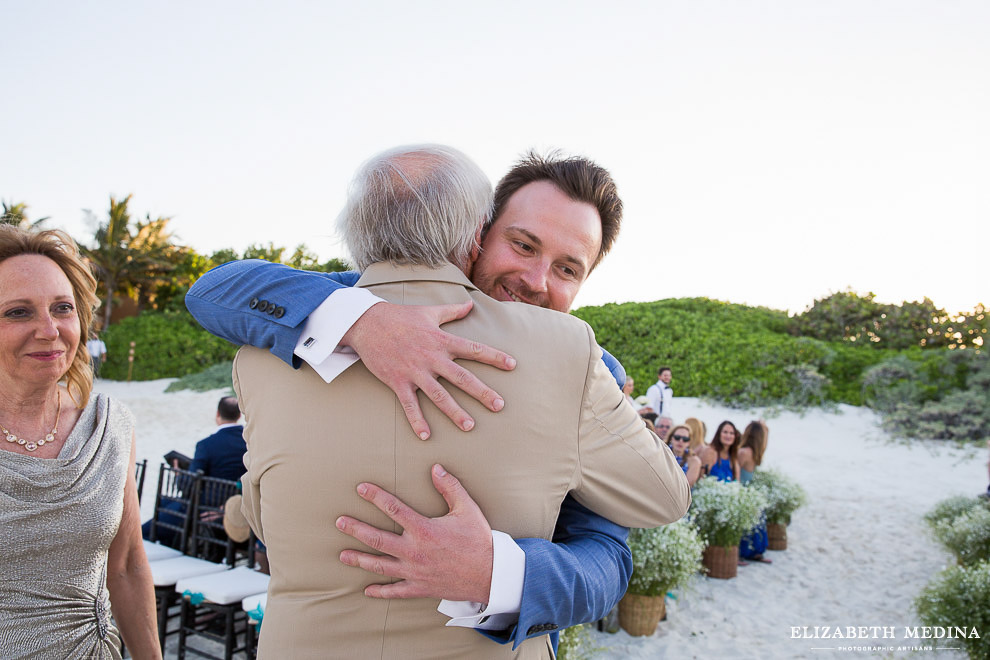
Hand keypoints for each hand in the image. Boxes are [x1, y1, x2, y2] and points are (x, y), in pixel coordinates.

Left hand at [336, 464, 493, 602]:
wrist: (490, 574)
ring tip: (342, 555)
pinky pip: (396, 591)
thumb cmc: (479, 540)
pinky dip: (381, 591)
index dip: (376, 497)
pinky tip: (367, 590)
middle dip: (356, 529)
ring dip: (360, 559)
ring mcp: (414, 571)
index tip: (361, 488)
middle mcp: (414, 551)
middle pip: (378, 539)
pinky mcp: (420, 587)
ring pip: (380, 565)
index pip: (394, 509)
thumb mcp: (467, 509)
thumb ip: (450, 487)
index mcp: (424, 529)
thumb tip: (435, 468)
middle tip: (339, 522)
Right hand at [341, 301, 515, 439]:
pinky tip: (426, 435)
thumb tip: (470, 305)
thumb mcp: (429, 312)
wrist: (367, 323)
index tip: (512, 365)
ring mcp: (415, 371)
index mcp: (442, 340)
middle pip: (462, 377)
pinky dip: (417, 420)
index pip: (473, 349)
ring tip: (469, 426)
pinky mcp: (397, 381)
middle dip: (482, 392)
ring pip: (439, 395)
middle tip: (499, 406)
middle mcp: (432, 357)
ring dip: (454, 411)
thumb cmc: (400, 317)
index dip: (494, 357)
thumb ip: (452, 311)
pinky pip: (409, 404)